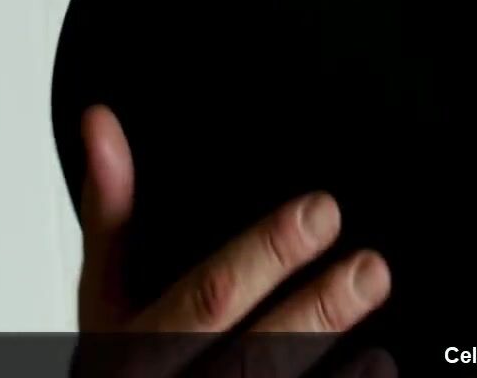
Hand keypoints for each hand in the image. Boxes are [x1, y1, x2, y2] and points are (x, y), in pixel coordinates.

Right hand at [75, 105, 393, 376]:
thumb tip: (100, 121)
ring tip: (373, 298)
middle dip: (315, 309)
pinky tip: (376, 360)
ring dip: (335, 348)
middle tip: (368, 266)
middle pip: (254, 355)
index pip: (206, 300)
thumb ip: (109, 211)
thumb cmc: (124, 358)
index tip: (318, 212)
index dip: (265, 256)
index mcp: (136, 349)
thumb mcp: (104, 289)